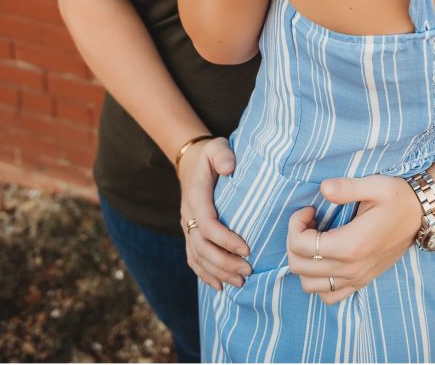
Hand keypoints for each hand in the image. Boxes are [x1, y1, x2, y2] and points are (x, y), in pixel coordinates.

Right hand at [179, 137, 251, 290]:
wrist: (191, 160)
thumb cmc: (210, 154)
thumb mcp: (217, 147)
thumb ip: (223, 155)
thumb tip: (229, 168)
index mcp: (195, 196)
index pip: (207, 224)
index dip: (225, 240)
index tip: (247, 249)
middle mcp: (188, 215)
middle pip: (202, 247)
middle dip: (224, 262)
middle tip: (248, 271)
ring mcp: (186, 226)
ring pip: (197, 257)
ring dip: (217, 272)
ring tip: (240, 282)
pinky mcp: (189, 233)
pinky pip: (193, 259)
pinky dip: (205, 275)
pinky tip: (220, 286)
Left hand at [286, 174, 421, 303]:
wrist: (421, 216)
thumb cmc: (398, 198)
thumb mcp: (375, 185)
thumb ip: (346, 188)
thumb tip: (323, 188)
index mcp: (350, 245)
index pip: (300, 246)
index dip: (295, 224)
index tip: (309, 209)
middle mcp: (351, 268)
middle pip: (299, 267)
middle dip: (295, 240)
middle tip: (309, 221)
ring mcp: (356, 279)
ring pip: (309, 286)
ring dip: (303, 262)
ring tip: (315, 239)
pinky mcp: (362, 282)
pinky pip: (329, 295)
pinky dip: (318, 281)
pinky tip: (325, 259)